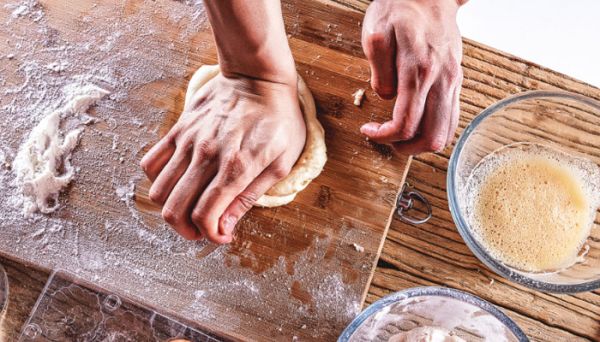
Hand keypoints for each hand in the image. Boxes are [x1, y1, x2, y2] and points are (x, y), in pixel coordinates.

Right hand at [140, 74, 305, 243]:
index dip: (210, 236)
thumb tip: (225, 226)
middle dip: (186, 230)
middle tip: (201, 230)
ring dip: (170, 209)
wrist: (258, 77)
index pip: (206, 216)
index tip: (221, 236)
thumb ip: (249, 196)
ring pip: (159, 190)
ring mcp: (189, 141)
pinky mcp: (178, 129)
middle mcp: (207, 156)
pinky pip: (151, 162)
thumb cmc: (279, 119)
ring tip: (188, 209)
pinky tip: (178, 183)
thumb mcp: (281, 163)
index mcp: (237, 167)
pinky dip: (158, 181)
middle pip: (175, 209)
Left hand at [361, 0, 463, 153]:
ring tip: (400, 135)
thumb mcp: (375, 34)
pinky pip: (451, 118)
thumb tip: (386, 96)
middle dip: (404, 147)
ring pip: (445, 132)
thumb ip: (379, 70)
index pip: (405, 123)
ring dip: (421, 143)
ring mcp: (452, 81)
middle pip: (431, 137)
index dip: (384, 136)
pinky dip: (434, 129)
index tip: (368, 131)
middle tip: (385, 140)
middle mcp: (441, 80)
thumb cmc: (398, 11)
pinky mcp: (456, 80)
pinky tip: (416, 122)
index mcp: (419, 71)